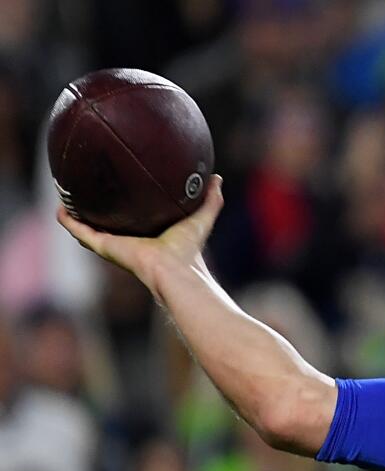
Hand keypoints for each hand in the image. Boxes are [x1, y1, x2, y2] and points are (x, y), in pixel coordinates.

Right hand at [56, 174, 224, 294]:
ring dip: (76, 215)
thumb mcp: (201, 217)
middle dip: (98, 210)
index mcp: (148, 236)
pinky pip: (79, 231)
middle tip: (88, 189)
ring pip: (88, 228)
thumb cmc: (189, 250)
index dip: (127, 207)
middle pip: (108, 224)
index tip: (121, 191)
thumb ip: (211, 199)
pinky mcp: (103, 246)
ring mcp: (113, 245)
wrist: (174, 269)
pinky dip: (68, 221)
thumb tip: (217, 178)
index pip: (135, 220)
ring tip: (65, 197)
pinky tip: (59, 208)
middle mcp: (128, 241)